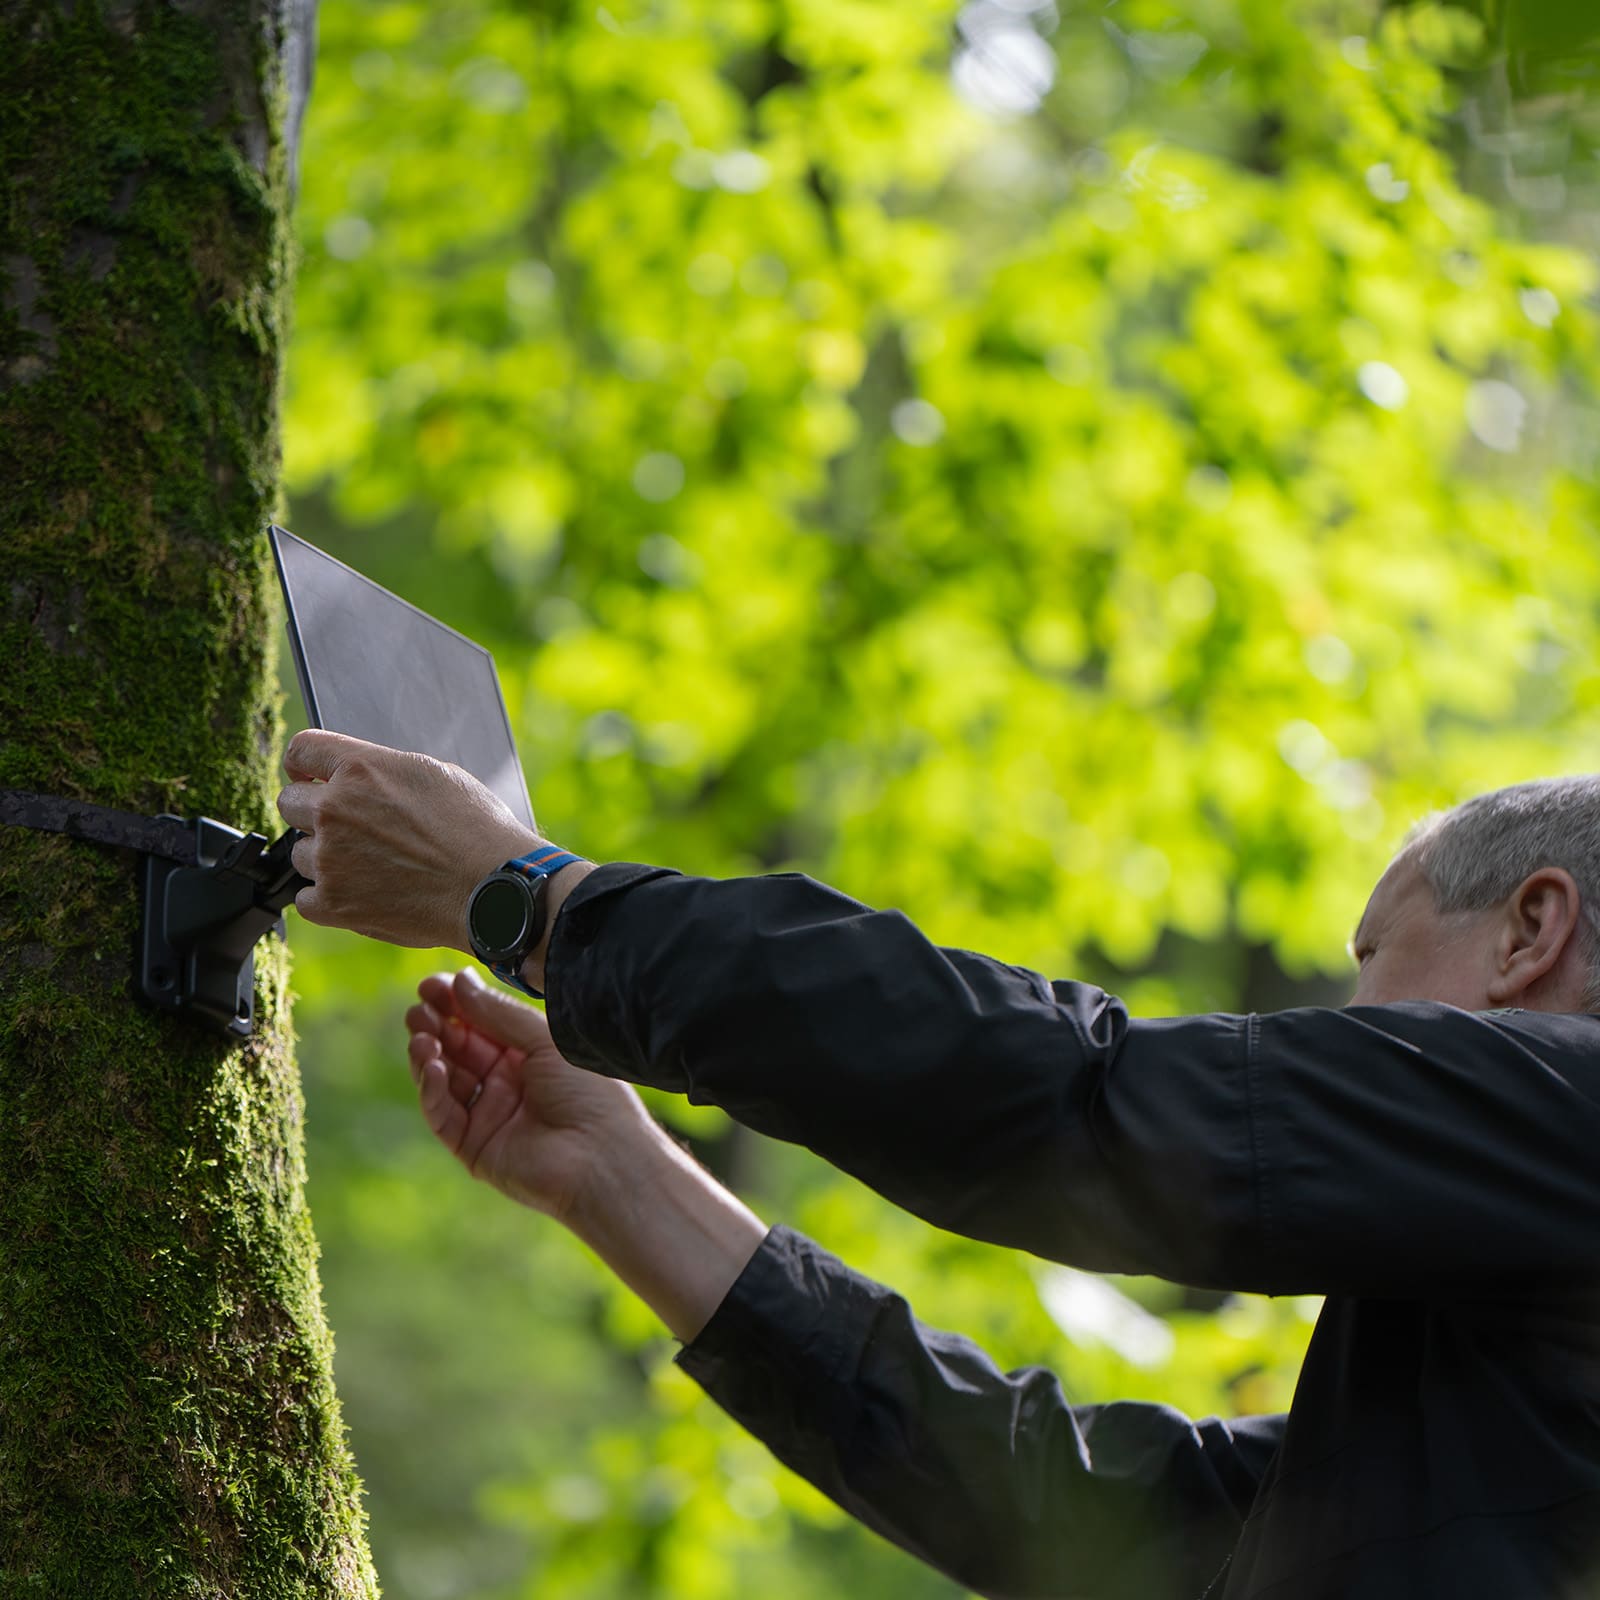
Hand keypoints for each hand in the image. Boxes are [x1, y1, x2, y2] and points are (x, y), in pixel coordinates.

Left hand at [276, 730, 541, 950]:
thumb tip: (362, 780)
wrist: (492, 887)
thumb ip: (383, 773)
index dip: (304, 766)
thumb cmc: (477, 830)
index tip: (309, 777)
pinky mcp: (333, 903)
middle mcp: (335, 808)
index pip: (301, 751)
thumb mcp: (434, 775)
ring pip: (300, 853)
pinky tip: (362, 894)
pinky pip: (306, 897)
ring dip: (325, 858)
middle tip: (351, 829)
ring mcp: (329, 858)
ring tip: (371, 866)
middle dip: (314, 813)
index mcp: (360, 768)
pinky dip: (328, 898)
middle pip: (289, 804)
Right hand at [404, 968, 656, 1222]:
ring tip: (422, 1037)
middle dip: (436, 1027)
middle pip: (459, 1049)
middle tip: (418, 1009)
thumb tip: (459, 981)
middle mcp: (508, 1083)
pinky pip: (443, 1115)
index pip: (483, 1023)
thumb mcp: (545, 1039)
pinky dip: (432, 1090)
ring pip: (444, 1080)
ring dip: (428, 1056)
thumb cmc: (589, 1092)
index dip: (456, 1004)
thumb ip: (499, 1013)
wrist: (601, 1156)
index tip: (431, 985)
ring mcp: (489, 1115)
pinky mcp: (474, 1147)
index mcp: (530, 1054)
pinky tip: (432, 1068)